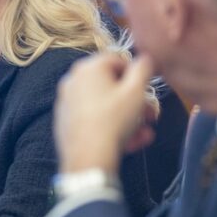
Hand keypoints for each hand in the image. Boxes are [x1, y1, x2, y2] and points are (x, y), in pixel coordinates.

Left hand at [54, 53, 154, 173]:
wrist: (88, 158)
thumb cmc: (113, 120)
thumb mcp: (136, 91)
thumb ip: (143, 68)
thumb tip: (145, 58)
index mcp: (87, 67)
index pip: (118, 60)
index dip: (137, 75)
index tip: (147, 91)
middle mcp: (73, 81)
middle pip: (112, 86)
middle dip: (136, 102)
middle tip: (150, 115)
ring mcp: (67, 103)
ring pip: (105, 106)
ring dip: (129, 118)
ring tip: (144, 133)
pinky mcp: (66, 124)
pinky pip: (94, 120)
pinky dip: (111, 127)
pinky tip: (129, 143)